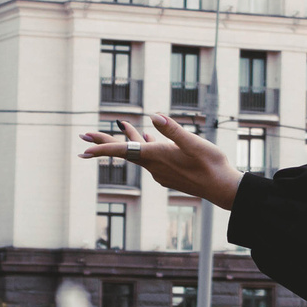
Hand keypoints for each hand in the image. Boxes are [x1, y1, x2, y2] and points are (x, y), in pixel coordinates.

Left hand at [78, 115, 241, 209]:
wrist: (223, 189)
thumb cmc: (212, 165)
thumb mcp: (194, 144)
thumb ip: (173, 130)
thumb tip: (153, 116)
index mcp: (157, 156)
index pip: (123, 151)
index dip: (102, 147)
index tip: (83, 147)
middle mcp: (155, 166)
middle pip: (125, 152)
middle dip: (104, 143)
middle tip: (84, 136)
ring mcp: (161, 172)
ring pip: (138, 153)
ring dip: (126, 140)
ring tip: (119, 127)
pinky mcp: (169, 173)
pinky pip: (149, 158)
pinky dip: (143, 146)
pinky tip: (147, 138)